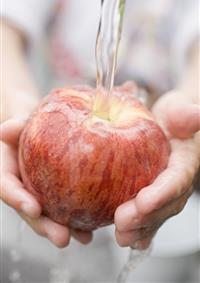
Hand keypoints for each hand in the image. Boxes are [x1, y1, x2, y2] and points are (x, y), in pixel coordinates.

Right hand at [0, 118, 91, 246]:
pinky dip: (79, 219)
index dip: (19, 200)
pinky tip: (94, 227)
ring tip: (85, 238)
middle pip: (30, 211)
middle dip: (46, 226)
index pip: (8, 188)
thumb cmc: (26, 126)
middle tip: (63, 238)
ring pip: (49, 215)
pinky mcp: (55, 194)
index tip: (34, 209)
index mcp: (7, 172)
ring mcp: (38, 193)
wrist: (35, 130)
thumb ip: (14, 127)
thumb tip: (6, 130)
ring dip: (66, 229)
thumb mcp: (19, 123)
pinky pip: (66, 207)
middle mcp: (22, 188)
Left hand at [114, 90, 199, 248]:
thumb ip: (186, 114)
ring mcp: (166, 194)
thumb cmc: (172, 118)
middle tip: (122, 223)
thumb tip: (197, 114)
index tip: (144, 200)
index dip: (163, 192)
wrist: (167, 128)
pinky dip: (140, 231)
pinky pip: (149, 217)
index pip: (176, 179)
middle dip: (146, 217)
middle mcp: (177, 182)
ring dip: (140, 229)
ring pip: (157, 216)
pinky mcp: (154, 198)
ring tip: (121, 236)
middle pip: (165, 204)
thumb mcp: (178, 111)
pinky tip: (128, 240)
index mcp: (184, 162)